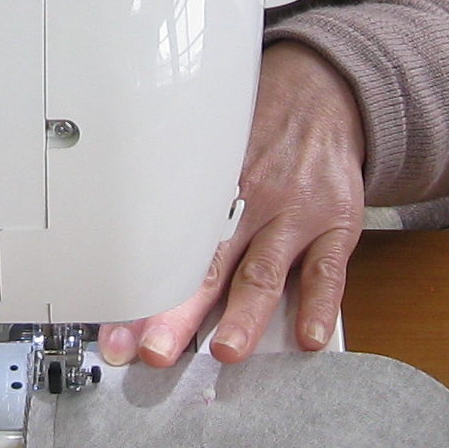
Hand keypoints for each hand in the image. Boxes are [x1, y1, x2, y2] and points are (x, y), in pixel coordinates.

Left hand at [101, 41, 367, 368]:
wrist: (322, 95)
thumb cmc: (259, 133)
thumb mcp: (213, 154)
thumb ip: (187, 206)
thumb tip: (138, 264)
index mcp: (208, 191)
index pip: (166, 249)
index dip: (139, 294)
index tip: (113, 332)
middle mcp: (247, 203)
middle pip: (207, 266)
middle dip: (177, 314)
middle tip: (151, 350)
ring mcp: (294, 215)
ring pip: (264, 270)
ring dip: (244, 315)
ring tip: (226, 352)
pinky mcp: (335, 224)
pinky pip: (327, 269)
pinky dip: (319, 305)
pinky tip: (308, 337)